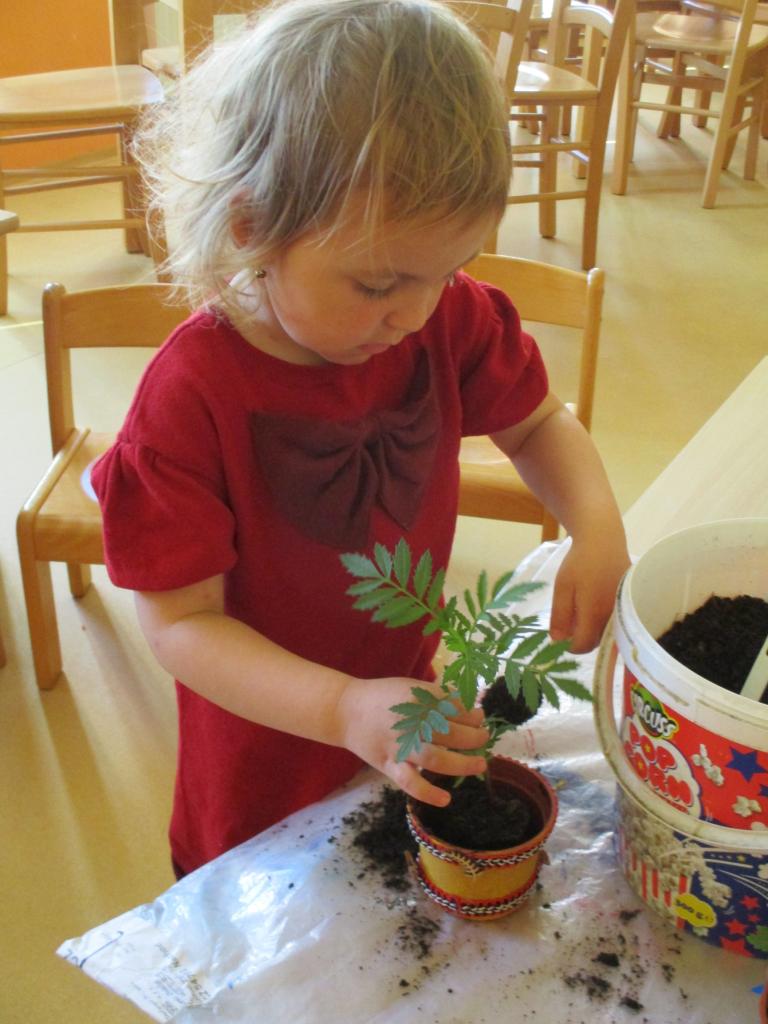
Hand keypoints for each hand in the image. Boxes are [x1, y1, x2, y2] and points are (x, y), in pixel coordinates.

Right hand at [337, 676, 489, 805]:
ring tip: (480, 764)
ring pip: (436, 758)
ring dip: (462, 763)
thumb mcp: (411, 688)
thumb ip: (438, 698)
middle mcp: (410, 722)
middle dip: (474, 736)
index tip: (479, 717)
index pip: (454, 707)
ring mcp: (399, 745)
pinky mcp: (389, 765)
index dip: (472, 714)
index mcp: (417, 699)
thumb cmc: (383, 698)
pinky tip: (445, 799)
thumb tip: (471, 710)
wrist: (345, 711)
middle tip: (484, 738)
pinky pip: (410, 782)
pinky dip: (428, 793)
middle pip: (451, 732)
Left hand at [549, 531, 629, 652]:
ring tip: (582, 611)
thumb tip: (557, 642)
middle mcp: (613, 617)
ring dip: (593, 630)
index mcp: (595, 614)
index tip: (560, 637)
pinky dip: (604, 620)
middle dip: (581, 638)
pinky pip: (616, 621)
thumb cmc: (579, 562)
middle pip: (596, 642)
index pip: (583, 646)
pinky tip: (596, 604)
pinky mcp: (629, 602)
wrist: (603, 538)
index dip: (569, 647)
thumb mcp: (562, 588)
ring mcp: (623, 610)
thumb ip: (560, 616)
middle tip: (569, 623)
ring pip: (607, 633)